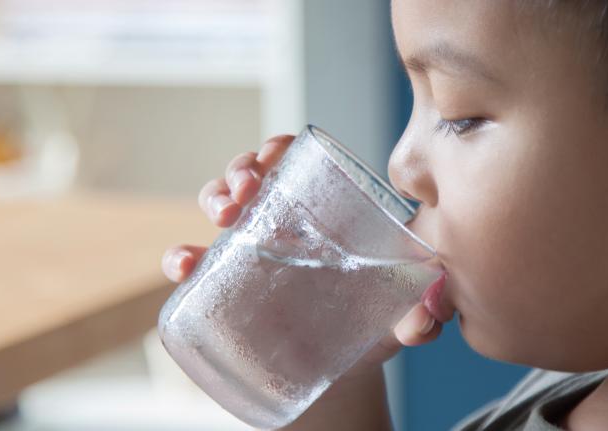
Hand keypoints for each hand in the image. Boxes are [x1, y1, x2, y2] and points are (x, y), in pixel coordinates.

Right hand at [161, 134, 441, 391]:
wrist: (334, 375)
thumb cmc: (367, 330)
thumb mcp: (394, 319)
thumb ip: (418, 317)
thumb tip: (428, 319)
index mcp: (320, 215)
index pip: (293, 164)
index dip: (277, 148)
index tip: (275, 154)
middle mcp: (280, 225)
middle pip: (251, 175)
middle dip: (242, 168)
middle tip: (248, 188)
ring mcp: (248, 254)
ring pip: (219, 204)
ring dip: (215, 196)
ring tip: (225, 214)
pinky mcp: (222, 287)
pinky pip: (191, 263)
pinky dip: (179, 257)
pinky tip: (186, 264)